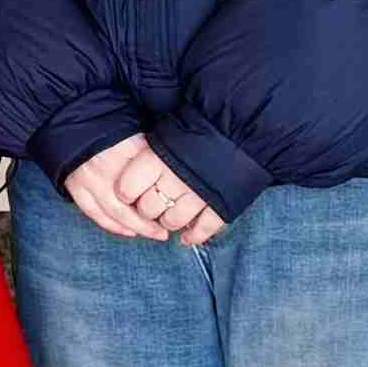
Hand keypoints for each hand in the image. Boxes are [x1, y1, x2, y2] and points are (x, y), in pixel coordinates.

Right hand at [64, 134, 222, 243]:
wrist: (74, 123)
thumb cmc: (109, 128)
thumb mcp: (135, 133)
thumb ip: (150, 153)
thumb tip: (175, 170)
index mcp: (122, 151)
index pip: (147, 181)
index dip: (163, 198)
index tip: (177, 209)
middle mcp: (104, 168)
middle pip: (129, 205)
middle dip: (149, 224)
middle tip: (164, 232)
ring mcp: (88, 180)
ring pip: (113, 213)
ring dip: (134, 228)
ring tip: (152, 233)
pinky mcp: (75, 187)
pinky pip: (94, 213)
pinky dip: (112, 225)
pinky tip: (128, 231)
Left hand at [110, 138, 226, 244]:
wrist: (240, 128)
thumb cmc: (197, 130)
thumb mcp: (166, 135)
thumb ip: (148, 157)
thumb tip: (129, 179)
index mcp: (158, 157)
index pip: (128, 188)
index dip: (127, 193)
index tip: (131, 192)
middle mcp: (175, 177)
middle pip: (149, 209)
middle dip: (148, 211)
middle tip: (152, 205)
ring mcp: (199, 193)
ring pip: (173, 221)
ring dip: (169, 222)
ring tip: (170, 217)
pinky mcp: (221, 205)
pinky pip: (203, 229)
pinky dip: (194, 236)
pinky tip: (187, 238)